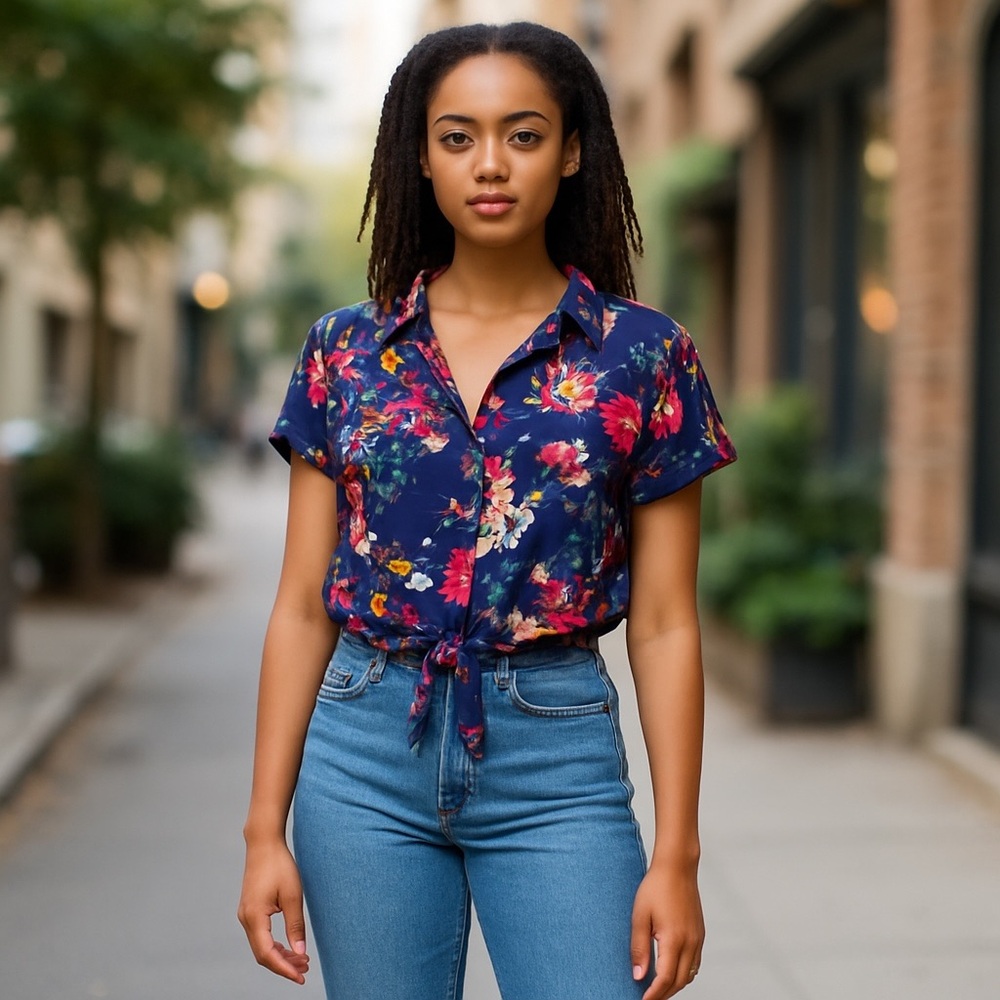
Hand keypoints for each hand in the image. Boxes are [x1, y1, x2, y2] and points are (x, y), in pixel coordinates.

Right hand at [237, 838, 310, 983]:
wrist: (264, 843)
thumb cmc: (279, 865)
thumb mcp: (293, 895)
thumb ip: (295, 925)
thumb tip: (300, 951)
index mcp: (255, 917)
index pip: (268, 954)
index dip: (284, 969)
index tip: (301, 977)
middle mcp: (246, 919)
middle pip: (262, 954)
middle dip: (283, 965)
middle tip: (305, 969)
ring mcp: (246, 915)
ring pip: (261, 946)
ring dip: (280, 956)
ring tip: (301, 960)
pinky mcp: (250, 910)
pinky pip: (260, 936)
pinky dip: (274, 945)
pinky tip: (289, 946)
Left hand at [630, 862, 704, 998]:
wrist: (677, 867)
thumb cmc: (656, 887)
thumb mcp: (640, 916)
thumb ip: (639, 948)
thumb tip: (638, 976)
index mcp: (674, 940)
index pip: (665, 979)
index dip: (653, 995)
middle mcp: (690, 943)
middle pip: (679, 982)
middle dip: (664, 994)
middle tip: (648, 998)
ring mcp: (698, 939)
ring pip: (689, 974)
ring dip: (674, 985)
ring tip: (657, 988)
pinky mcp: (700, 934)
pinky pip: (695, 963)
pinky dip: (683, 973)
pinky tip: (670, 970)